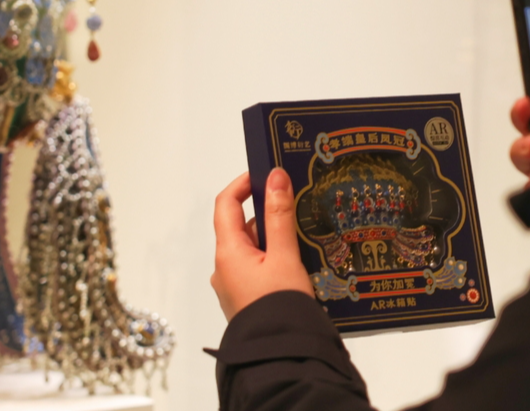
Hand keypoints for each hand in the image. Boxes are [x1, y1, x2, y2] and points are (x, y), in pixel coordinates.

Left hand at [210, 169, 313, 321]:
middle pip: (242, 227)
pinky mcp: (247, 300)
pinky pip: (258, 269)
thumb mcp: (284, 256)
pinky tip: (299, 263)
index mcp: (228, 252)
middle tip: (296, 205)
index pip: (225, 204)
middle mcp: (225, 267)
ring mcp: (234, 286)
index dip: (242, 185)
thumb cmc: (280, 306)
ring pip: (252, 250)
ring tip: (304, 236)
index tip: (265, 175)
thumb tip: (275, 177)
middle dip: (267, 215)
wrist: (281, 355)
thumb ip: (280, 215)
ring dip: (274, 240)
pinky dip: (274, 259)